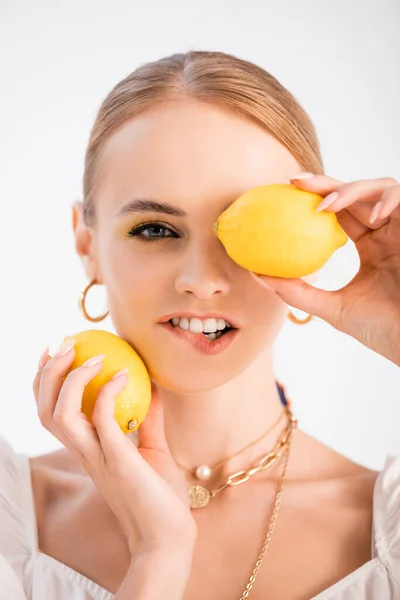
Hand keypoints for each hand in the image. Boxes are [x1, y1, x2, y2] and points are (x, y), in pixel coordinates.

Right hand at [32, 343, 196, 556]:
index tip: (58, 352)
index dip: (46, 381)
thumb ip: (147, 419)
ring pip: (59, 416)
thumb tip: (153, 385)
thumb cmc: (160, 497)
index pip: (51, 412)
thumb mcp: (152, 449)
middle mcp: (84, 453)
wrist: (169, 536)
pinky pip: (102, 419)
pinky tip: (125, 375)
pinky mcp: (118, 461)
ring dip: (70, 379)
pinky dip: (109, 392)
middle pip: (44, 410)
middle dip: (47, 373)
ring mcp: (97, 458)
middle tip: (65, 344)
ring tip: (91, 355)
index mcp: (87, 450)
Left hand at [252, 174, 399, 365]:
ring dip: (349, 190)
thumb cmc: (380, 329)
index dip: (315, 198)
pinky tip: (371, 216)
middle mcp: (385, 233)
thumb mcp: (333, 309)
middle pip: (353, 194)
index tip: (284, 195)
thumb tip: (257, 275)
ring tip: (325, 206)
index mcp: (369, 247)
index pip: (340, 213)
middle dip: (324, 183)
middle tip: (294, 182)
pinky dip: (386, 198)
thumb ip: (298, 292)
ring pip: (377, 187)